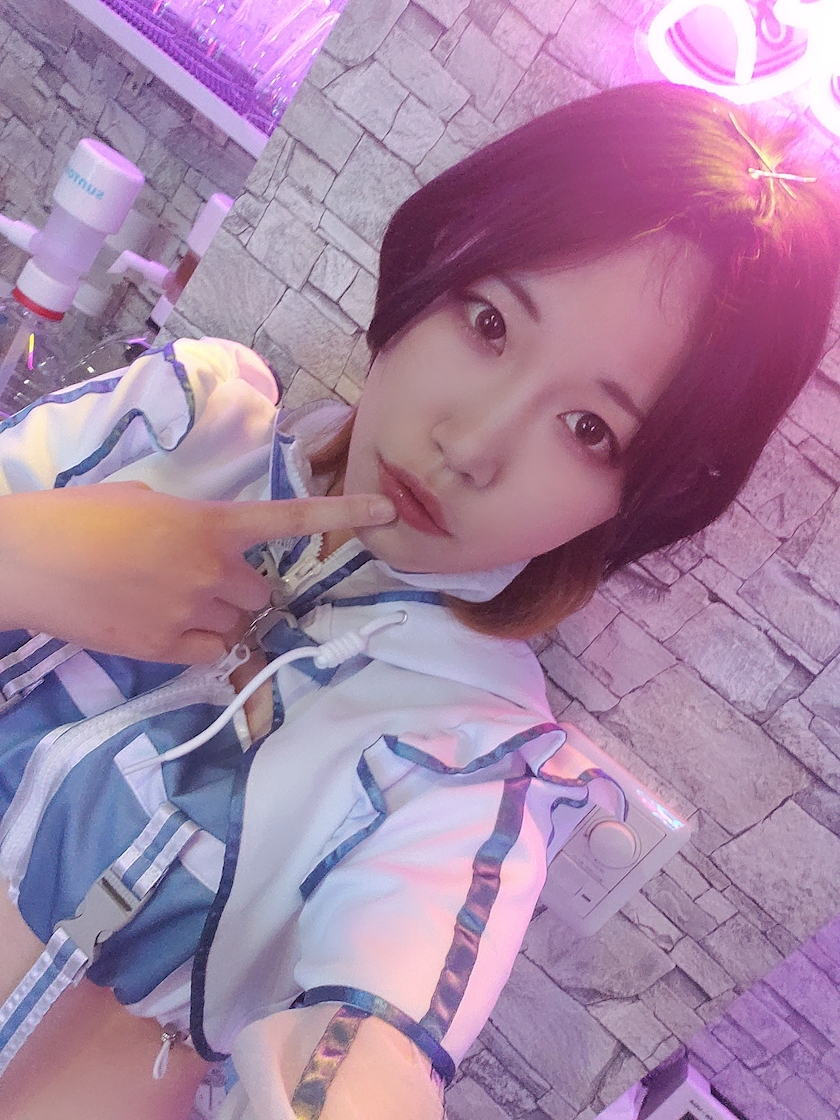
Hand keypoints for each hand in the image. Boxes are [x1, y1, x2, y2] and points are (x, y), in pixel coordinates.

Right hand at [0, 484, 394, 663]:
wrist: (28, 561)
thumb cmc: (82, 517)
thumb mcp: (147, 502)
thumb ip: (195, 523)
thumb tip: (214, 544)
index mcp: (210, 524)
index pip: (290, 519)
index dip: (343, 512)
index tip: (387, 510)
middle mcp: (212, 570)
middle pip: (262, 592)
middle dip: (243, 590)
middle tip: (202, 580)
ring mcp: (191, 613)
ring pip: (237, 625)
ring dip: (221, 618)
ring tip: (171, 602)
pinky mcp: (166, 649)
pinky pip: (211, 653)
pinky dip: (200, 644)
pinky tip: (163, 625)